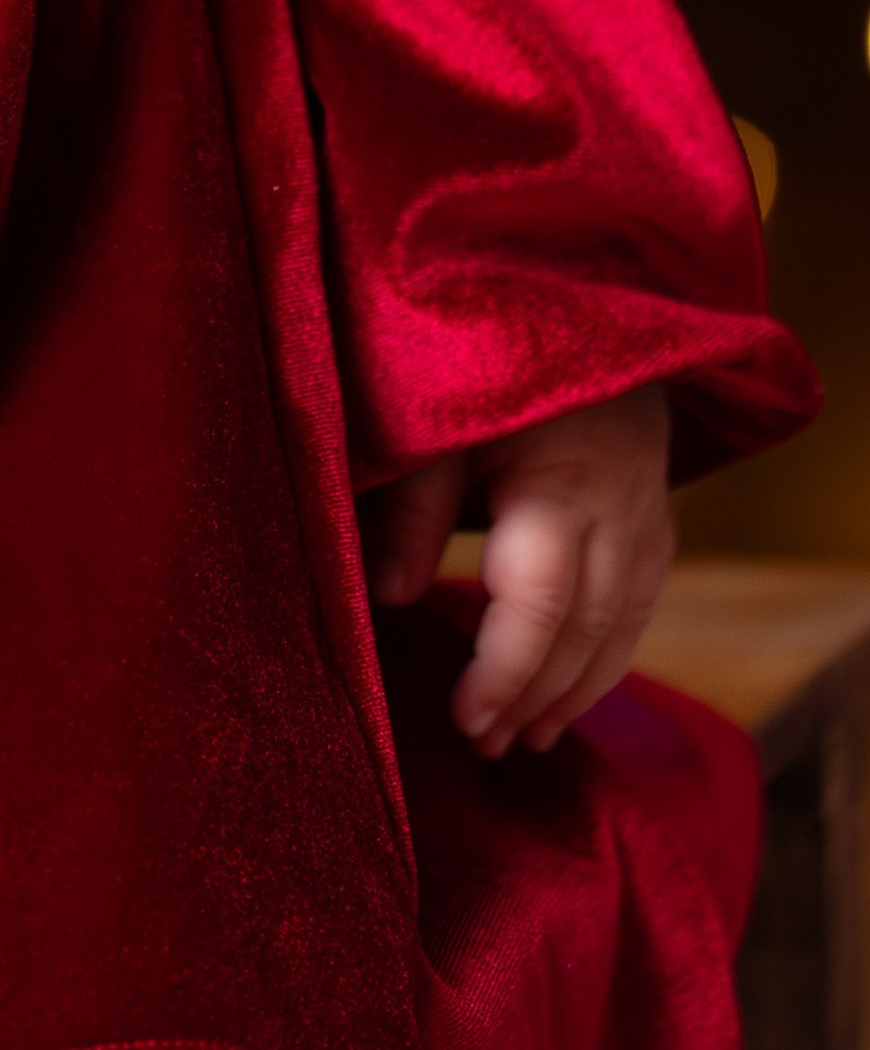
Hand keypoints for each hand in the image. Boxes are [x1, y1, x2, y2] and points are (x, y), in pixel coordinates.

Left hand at [363, 384, 672, 756]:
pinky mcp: (658, 521)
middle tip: (482, 745)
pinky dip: (606, 658)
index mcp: (561, 481)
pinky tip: (571, 694)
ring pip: (621, 628)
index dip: (503, 670)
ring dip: (574, 690)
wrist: (584, 303)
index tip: (465, 721)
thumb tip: (390, 599)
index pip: (540, 603)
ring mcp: (648, 516)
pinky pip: (640, 608)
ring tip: (524, 740)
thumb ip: (414, 507)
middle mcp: (619, 508)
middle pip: (584, 629)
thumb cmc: (490, 353)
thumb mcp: (438, 418)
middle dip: (533, 694)